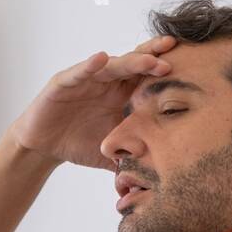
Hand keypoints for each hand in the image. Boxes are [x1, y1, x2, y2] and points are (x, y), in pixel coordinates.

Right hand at [9, 35, 177, 170]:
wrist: (43, 147)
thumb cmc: (77, 144)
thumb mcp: (111, 152)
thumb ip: (132, 159)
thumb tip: (157, 180)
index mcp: (120, 94)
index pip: (145, 77)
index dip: (163, 70)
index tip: (188, 66)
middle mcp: (106, 82)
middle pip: (133, 63)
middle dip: (153, 56)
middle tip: (174, 50)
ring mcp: (86, 79)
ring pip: (112, 65)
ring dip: (131, 61)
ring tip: (149, 59)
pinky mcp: (64, 82)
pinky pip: (79, 72)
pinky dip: (90, 66)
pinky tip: (101, 59)